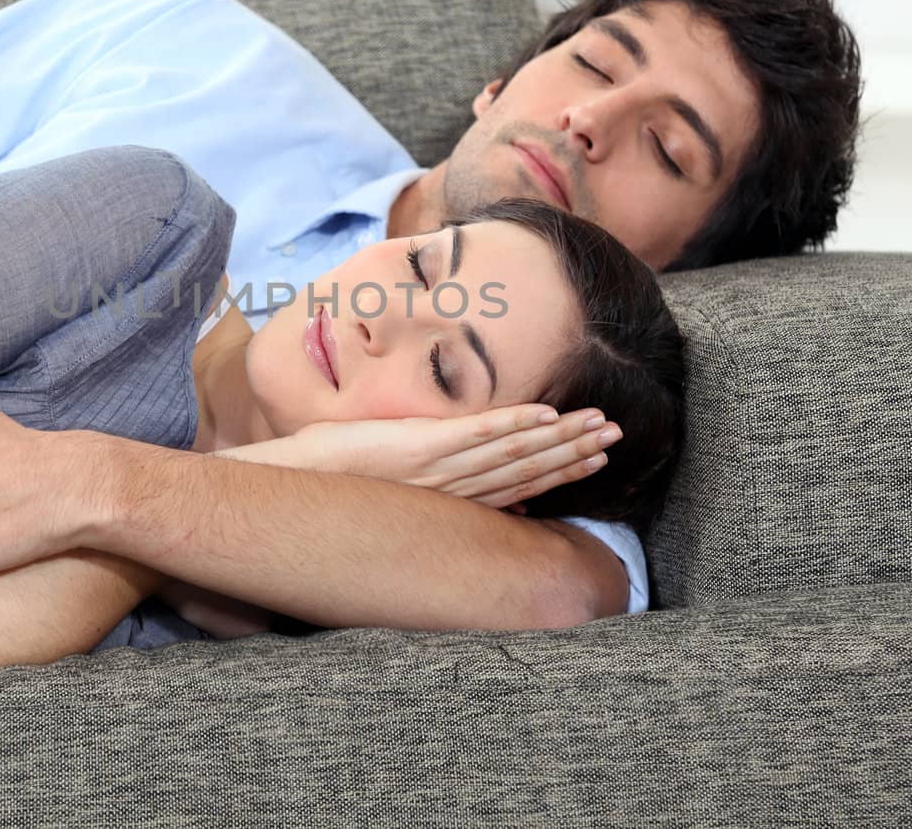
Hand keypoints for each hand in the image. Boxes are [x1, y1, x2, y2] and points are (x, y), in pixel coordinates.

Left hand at [284, 405, 619, 514]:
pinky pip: (476, 436)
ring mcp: (440, 469)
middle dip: (574, 453)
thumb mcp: (390, 489)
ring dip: (559, 439)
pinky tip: (544, 414)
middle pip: (527, 470)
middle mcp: (454, 489)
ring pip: (512, 454)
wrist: (296, 485)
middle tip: (615, 438)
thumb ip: (429, 487)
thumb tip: (453, 487)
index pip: (517, 485)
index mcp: (449, 498)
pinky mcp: (421, 448)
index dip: (560, 472)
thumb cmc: (334, 484)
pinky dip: (512, 424)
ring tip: (597, 425)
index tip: (595, 458)